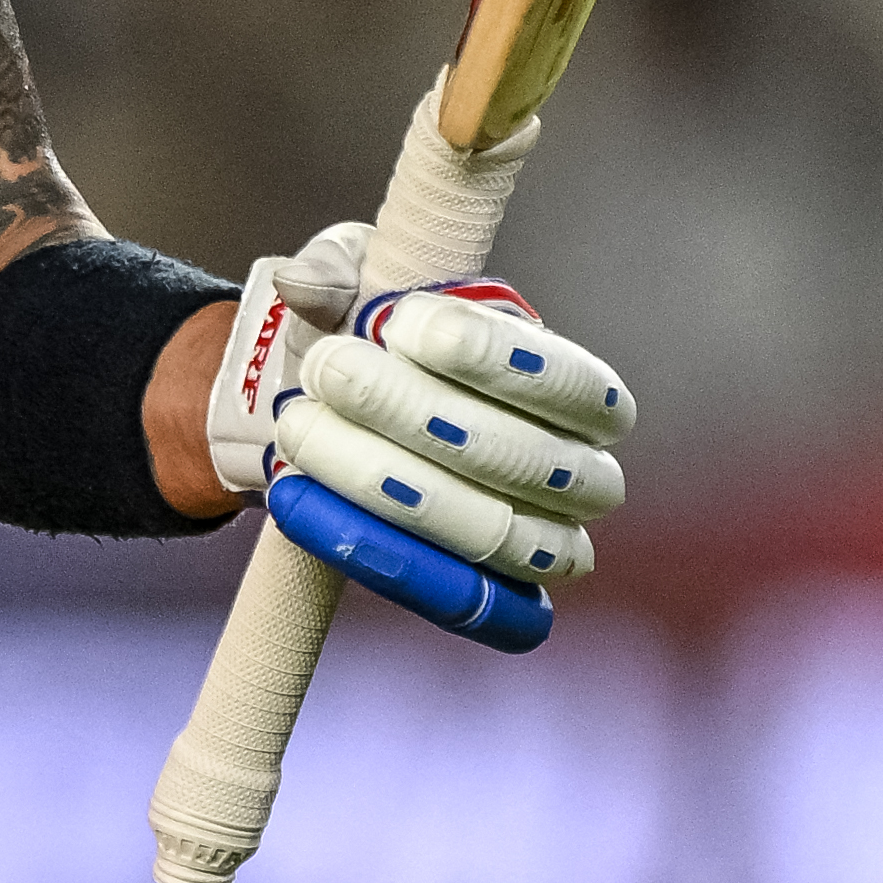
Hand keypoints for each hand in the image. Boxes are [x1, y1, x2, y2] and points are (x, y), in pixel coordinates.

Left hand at [204, 108, 631, 634]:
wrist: (342, 422)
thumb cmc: (375, 341)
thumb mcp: (362, 283)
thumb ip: (342, 275)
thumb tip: (301, 283)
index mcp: (583, 393)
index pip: (574, 385)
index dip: (496, 356)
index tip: (401, 323)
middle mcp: (584, 478)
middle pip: (519, 458)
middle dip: (412, 411)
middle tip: (325, 370)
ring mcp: (548, 550)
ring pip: (486, 531)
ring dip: (383, 482)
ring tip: (298, 435)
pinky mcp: (500, 607)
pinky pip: (457, 600)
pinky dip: (376, 556)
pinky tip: (300, 505)